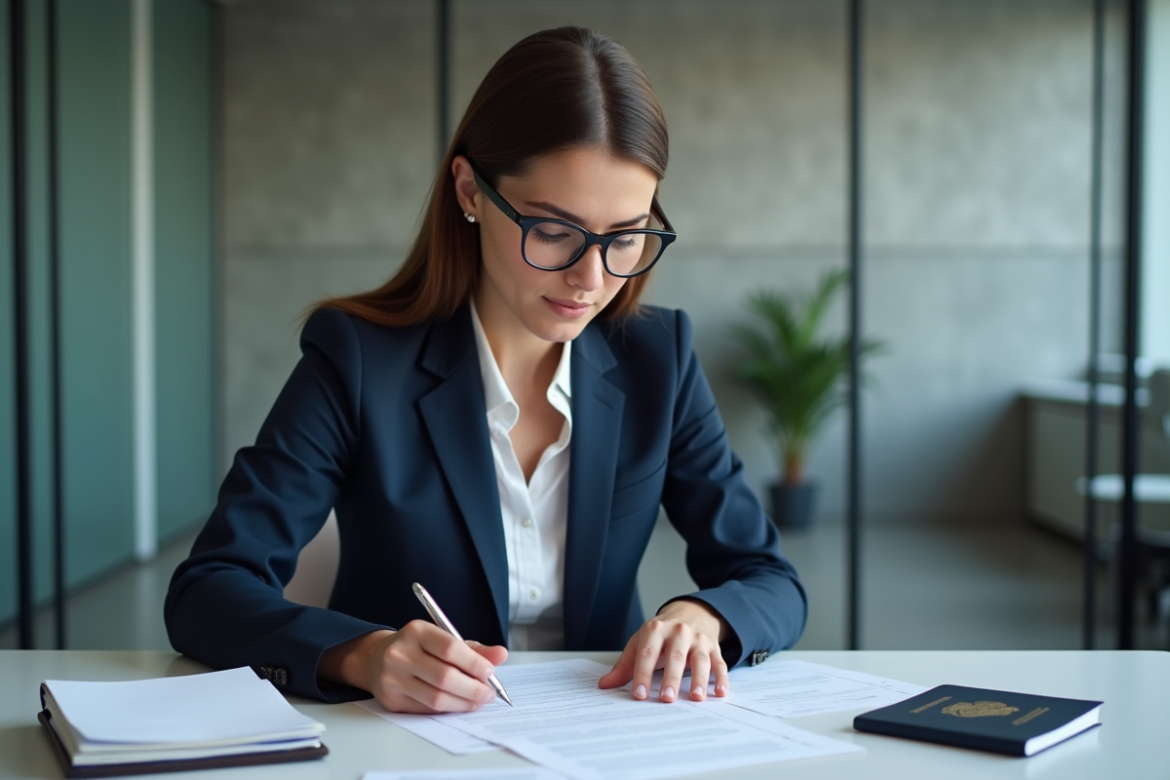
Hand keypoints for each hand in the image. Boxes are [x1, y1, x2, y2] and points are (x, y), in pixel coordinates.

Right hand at [318, 621, 507, 712]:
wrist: (377, 658)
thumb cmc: (418, 647)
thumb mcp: (443, 639)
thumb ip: (473, 648)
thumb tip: (501, 655)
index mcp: (416, 631)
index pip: (449, 648)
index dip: (474, 663)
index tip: (490, 672)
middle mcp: (400, 653)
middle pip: (444, 677)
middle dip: (473, 689)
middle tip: (489, 693)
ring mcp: (393, 678)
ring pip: (436, 698)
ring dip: (463, 703)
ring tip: (478, 701)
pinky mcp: (391, 700)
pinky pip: (426, 709)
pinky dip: (448, 709)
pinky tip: (458, 704)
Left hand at [597, 599, 729, 702]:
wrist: (690, 612)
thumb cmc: (661, 633)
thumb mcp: (640, 642)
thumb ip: (625, 665)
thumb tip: (605, 685)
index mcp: (655, 630)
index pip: (647, 654)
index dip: (643, 675)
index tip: (639, 694)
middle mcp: (678, 632)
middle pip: (675, 656)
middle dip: (671, 678)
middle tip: (667, 698)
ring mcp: (698, 639)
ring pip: (700, 659)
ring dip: (699, 679)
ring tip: (696, 697)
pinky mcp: (713, 647)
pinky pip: (719, 663)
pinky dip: (721, 677)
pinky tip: (720, 691)